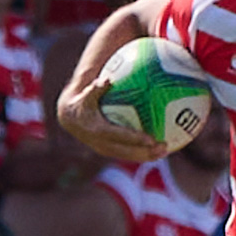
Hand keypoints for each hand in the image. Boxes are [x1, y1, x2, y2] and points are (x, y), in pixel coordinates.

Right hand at [57, 74, 171, 163]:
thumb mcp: (85, 94)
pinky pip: (128, 153)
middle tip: (164, 147)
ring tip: (166, 150)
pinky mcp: (109, 151)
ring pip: (129, 155)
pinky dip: (143, 152)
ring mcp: (105, 149)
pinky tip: (159, 148)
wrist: (69, 118)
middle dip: (145, 152)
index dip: (134, 138)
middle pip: (126, 151)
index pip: (118, 136)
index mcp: (96, 130)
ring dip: (147, 155)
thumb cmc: (81, 101)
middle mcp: (101, 144)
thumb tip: (106, 79)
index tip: (151, 138)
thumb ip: (96, 88)